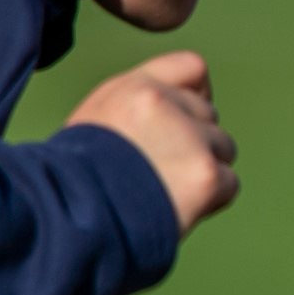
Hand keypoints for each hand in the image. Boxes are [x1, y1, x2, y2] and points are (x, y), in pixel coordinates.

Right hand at [67, 50, 238, 238]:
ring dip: (202, 170)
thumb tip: (189, 105)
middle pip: (208, 115)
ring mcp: (188, 139)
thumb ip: (139, 107)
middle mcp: (161, 103)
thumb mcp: (96, 122)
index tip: (181, 121)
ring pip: (223, 148)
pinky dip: (210, 200)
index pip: (192, 68)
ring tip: (160, 192)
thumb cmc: (74, 182)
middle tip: (155, 173)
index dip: (194, 96)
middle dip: (192, 142)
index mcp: (131, 88)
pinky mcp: (206, 174)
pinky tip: (174, 209)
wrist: (63, 226)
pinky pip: (229, 184)